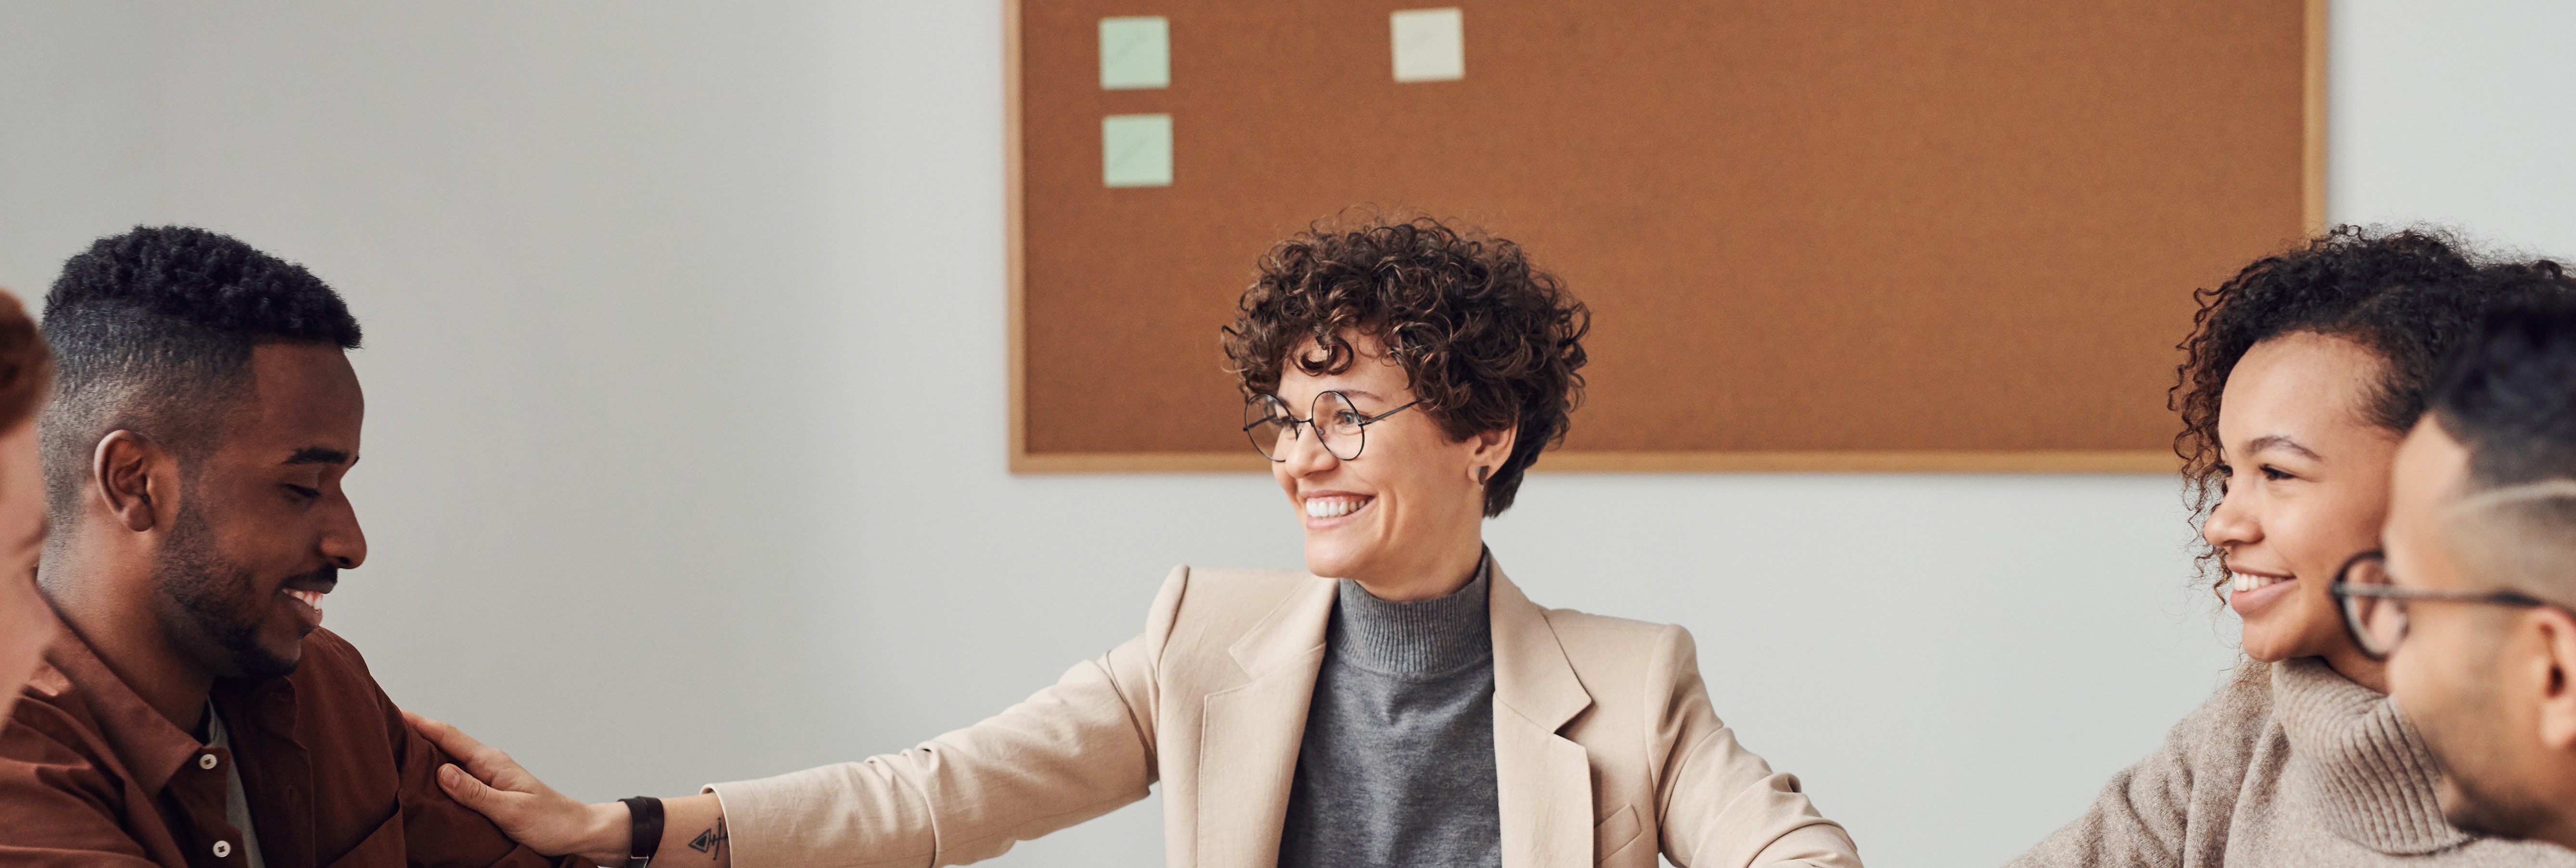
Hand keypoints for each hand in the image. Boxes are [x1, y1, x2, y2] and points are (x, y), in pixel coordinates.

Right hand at [405, 710, 629, 863]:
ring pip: (451, 756)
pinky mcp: (491, 789)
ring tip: (394, 745)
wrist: (576, 832)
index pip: (449, 736)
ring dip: (425, 749)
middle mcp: (489, 764)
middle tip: (383, 724)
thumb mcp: (510, 810)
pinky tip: (425, 774)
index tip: (392, 711)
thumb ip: (476, 792)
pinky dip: (438, 768)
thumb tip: (442, 771)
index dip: (419, 723)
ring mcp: (490, 775)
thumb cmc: (548, 822)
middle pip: (446, 741)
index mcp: (492, 763)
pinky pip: (459, 773)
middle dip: (416, 731)